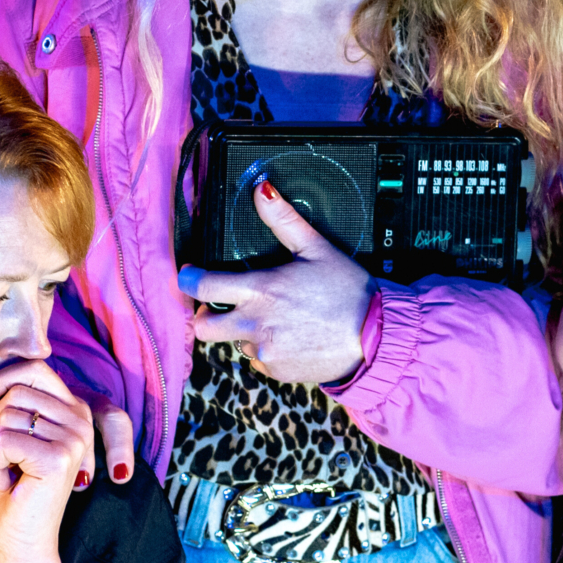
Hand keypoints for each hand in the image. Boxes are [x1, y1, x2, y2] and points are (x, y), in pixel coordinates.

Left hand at [0, 361, 93, 562]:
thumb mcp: (19, 433)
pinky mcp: (57, 458)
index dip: (1, 380)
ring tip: (6, 469)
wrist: (25, 537)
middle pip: (17, 391)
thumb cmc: (16, 487)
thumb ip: (19, 402)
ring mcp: (74, 439)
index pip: (35, 369)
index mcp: (76, 410)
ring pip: (8, 415)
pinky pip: (4, 440)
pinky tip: (7, 481)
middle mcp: (81, 420)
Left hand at [180, 179, 372, 385]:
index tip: (188, 275)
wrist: (374, 338)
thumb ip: (284, 221)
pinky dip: (268, 350)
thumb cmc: (349, 291)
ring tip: (276, 319)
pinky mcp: (278, 371)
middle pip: (203, 327)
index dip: (188, 279)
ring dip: (245, 332)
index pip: (203, 286)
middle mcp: (256, 324)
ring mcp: (266, 352)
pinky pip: (260, 361)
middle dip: (205, 315)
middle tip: (221, 305)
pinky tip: (291, 337)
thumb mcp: (317, 248)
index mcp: (261, 291)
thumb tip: (262, 190)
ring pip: (235, 343)